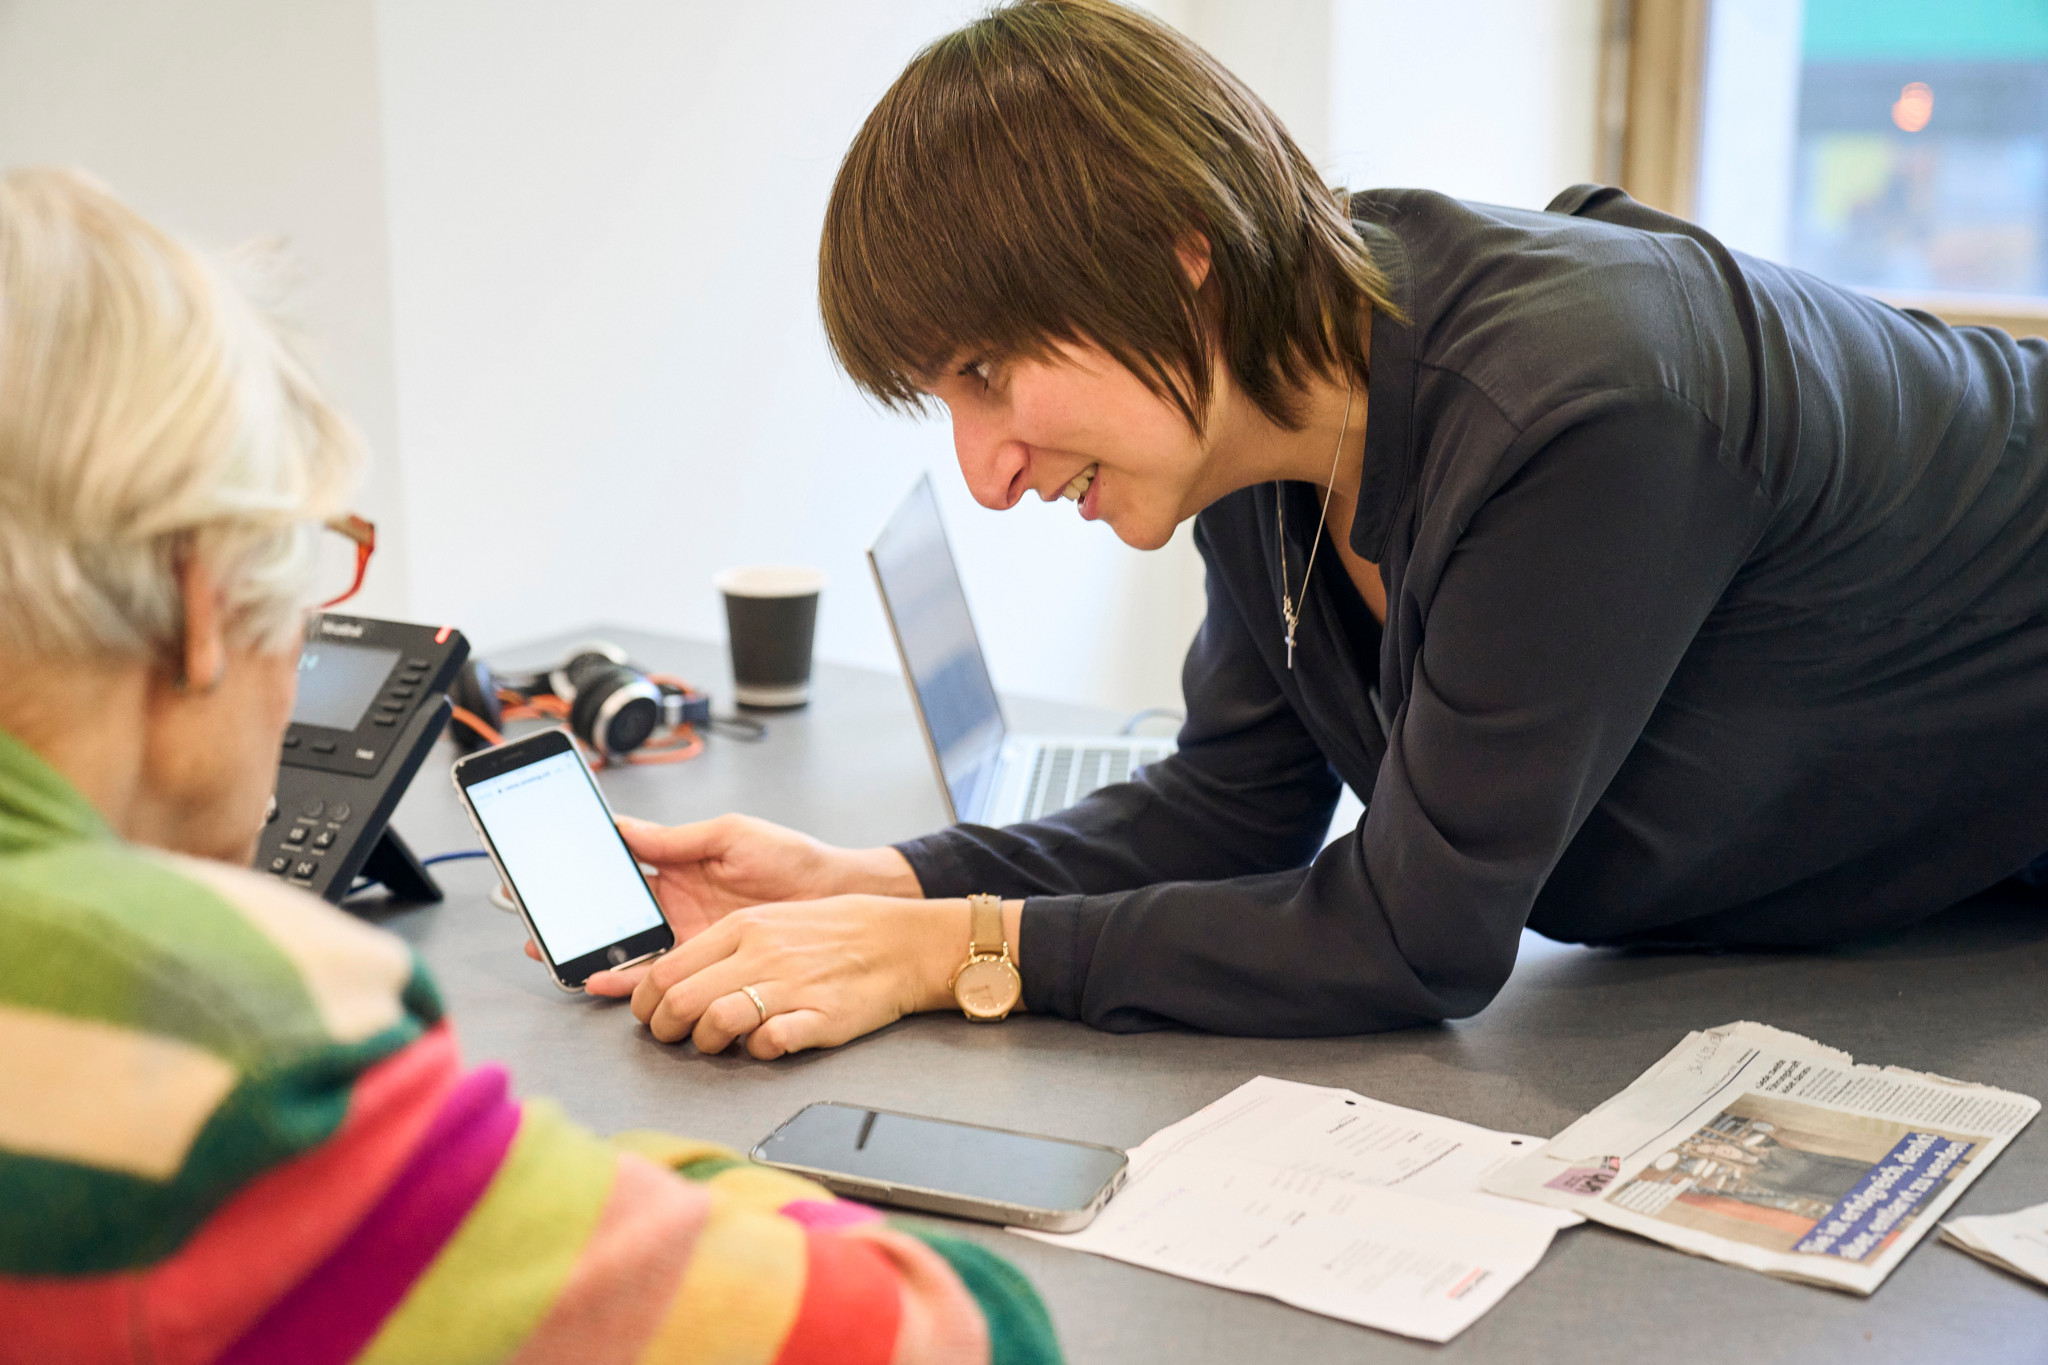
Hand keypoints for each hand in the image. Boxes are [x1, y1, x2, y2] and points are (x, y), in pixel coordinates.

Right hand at [520, 813, 921, 992]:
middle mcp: (675, 902)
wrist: (836, 894)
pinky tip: (601, 980)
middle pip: (614, 913)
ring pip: (629, 946)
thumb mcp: (731, 835)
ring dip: (594, 952)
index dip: (584, 875)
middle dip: (576, 920)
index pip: (618, 870)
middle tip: (539, 924)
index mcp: (677, 865)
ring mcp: (688, 933)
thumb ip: (675, 839)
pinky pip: (659, 972)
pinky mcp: (706, 961)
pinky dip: (627, 979)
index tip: (550, 878)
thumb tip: (623, 828)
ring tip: (560, 956)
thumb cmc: (791, 858)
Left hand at [627, 894, 972, 1058]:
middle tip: (672, 1036)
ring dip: (705, 1043)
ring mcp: (791, 986)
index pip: (666, 970)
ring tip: (715, 1044)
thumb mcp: (768, 918)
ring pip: (715, 1022)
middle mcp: (762, 954)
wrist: (900, 941)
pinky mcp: (820, 1017)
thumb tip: (669, 975)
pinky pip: (770, 1042)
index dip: (644, 1002)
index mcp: (743, 926)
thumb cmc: (834, 932)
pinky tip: (762, 1044)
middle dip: (664, 1029)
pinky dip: (757, 1051)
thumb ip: (720, 945)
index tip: (649, 1013)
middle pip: (680, 1000)